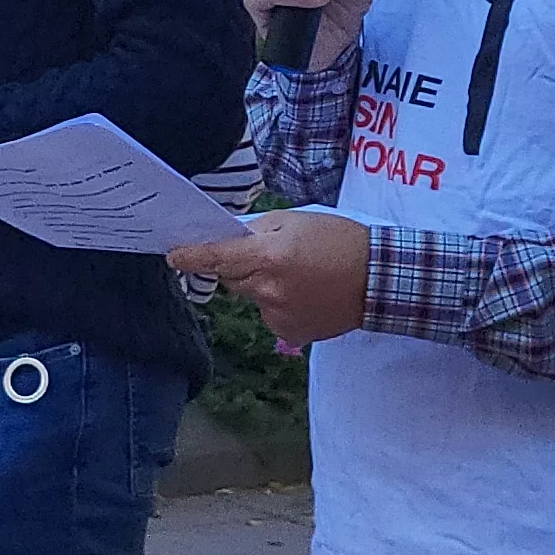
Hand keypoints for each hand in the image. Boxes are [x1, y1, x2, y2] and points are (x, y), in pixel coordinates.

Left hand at [167, 209, 370, 345]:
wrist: (381, 279)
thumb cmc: (341, 241)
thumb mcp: (298, 221)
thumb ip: (259, 229)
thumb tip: (230, 236)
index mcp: (269, 256)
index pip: (218, 258)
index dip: (192, 257)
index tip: (173, 257)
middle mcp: (269, 289)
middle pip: (233, 278)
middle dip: (241, 266)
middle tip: (272, 256)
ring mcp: (278, 316)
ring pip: (252, 297)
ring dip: (264, 286)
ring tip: (300, 276)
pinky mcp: (290, 333)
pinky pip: (270, 315)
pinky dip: (280, 305)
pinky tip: (306, 295)